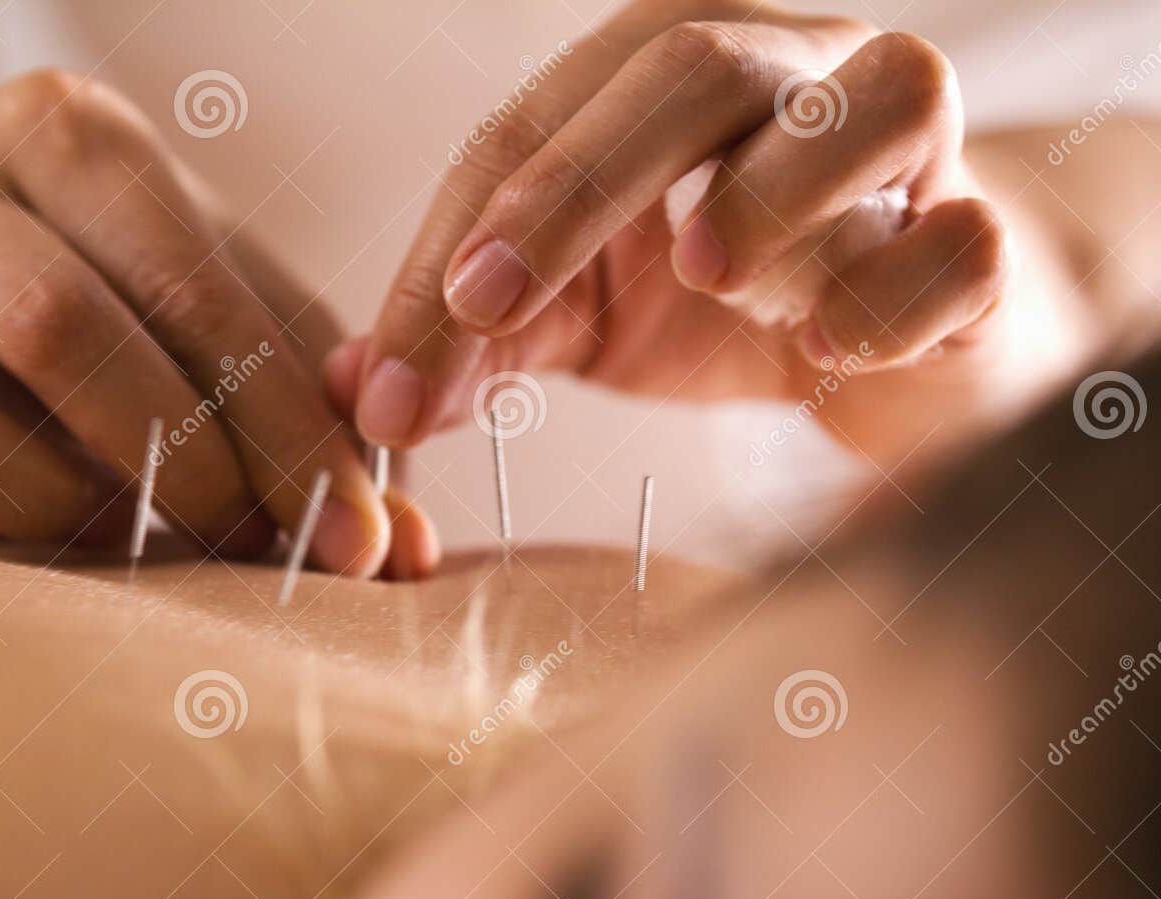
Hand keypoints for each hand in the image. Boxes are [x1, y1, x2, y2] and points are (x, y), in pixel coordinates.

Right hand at [0, 70, 435, 577]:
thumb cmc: (111, 290)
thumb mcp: (219, 302)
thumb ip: (309, 401)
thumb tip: (408, 542)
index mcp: (69, 140)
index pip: (193, 283)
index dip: (288, 427)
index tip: (362, 539)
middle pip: (48, 320)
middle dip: (173, 456)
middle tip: (245, 544)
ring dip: (22, 497)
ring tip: (104, 541)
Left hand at [329, 2, 1011, 458]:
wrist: (898, 345)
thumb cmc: (725, 309)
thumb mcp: (578, 320)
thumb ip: (477, 342)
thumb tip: (355, 392)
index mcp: (662, 81)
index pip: (531, 131)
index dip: (451, 251)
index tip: (395, 382)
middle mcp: (792, 75)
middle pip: (689, 65)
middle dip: (574, 183)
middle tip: (491, 302)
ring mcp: (909, 148)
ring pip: (873, 97)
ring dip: (775, 183)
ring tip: (707, 273)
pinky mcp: (986, 242)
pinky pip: (965, 242)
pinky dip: (897, 290)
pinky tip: (832, 352)